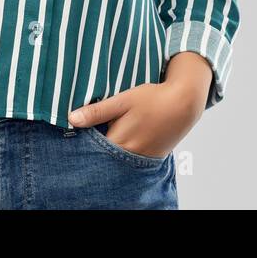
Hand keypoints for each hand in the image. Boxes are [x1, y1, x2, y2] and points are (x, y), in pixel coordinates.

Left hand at [67, 60, 209, 158]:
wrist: (184, 104)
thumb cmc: (152, 99)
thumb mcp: (123, 100)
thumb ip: (97, 112)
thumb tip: (72, 119)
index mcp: (119, 141)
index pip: (91, 149)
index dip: (83, 140)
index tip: (79, 130)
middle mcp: (130, 155)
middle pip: (104, 156)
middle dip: (96, 146)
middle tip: (96, 129)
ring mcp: (142, 159)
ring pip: (118, 158)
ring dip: (111, 149)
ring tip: (113, 130)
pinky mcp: (152, 158)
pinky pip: (131, 158)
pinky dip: (125, 150)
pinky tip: (126, 137)